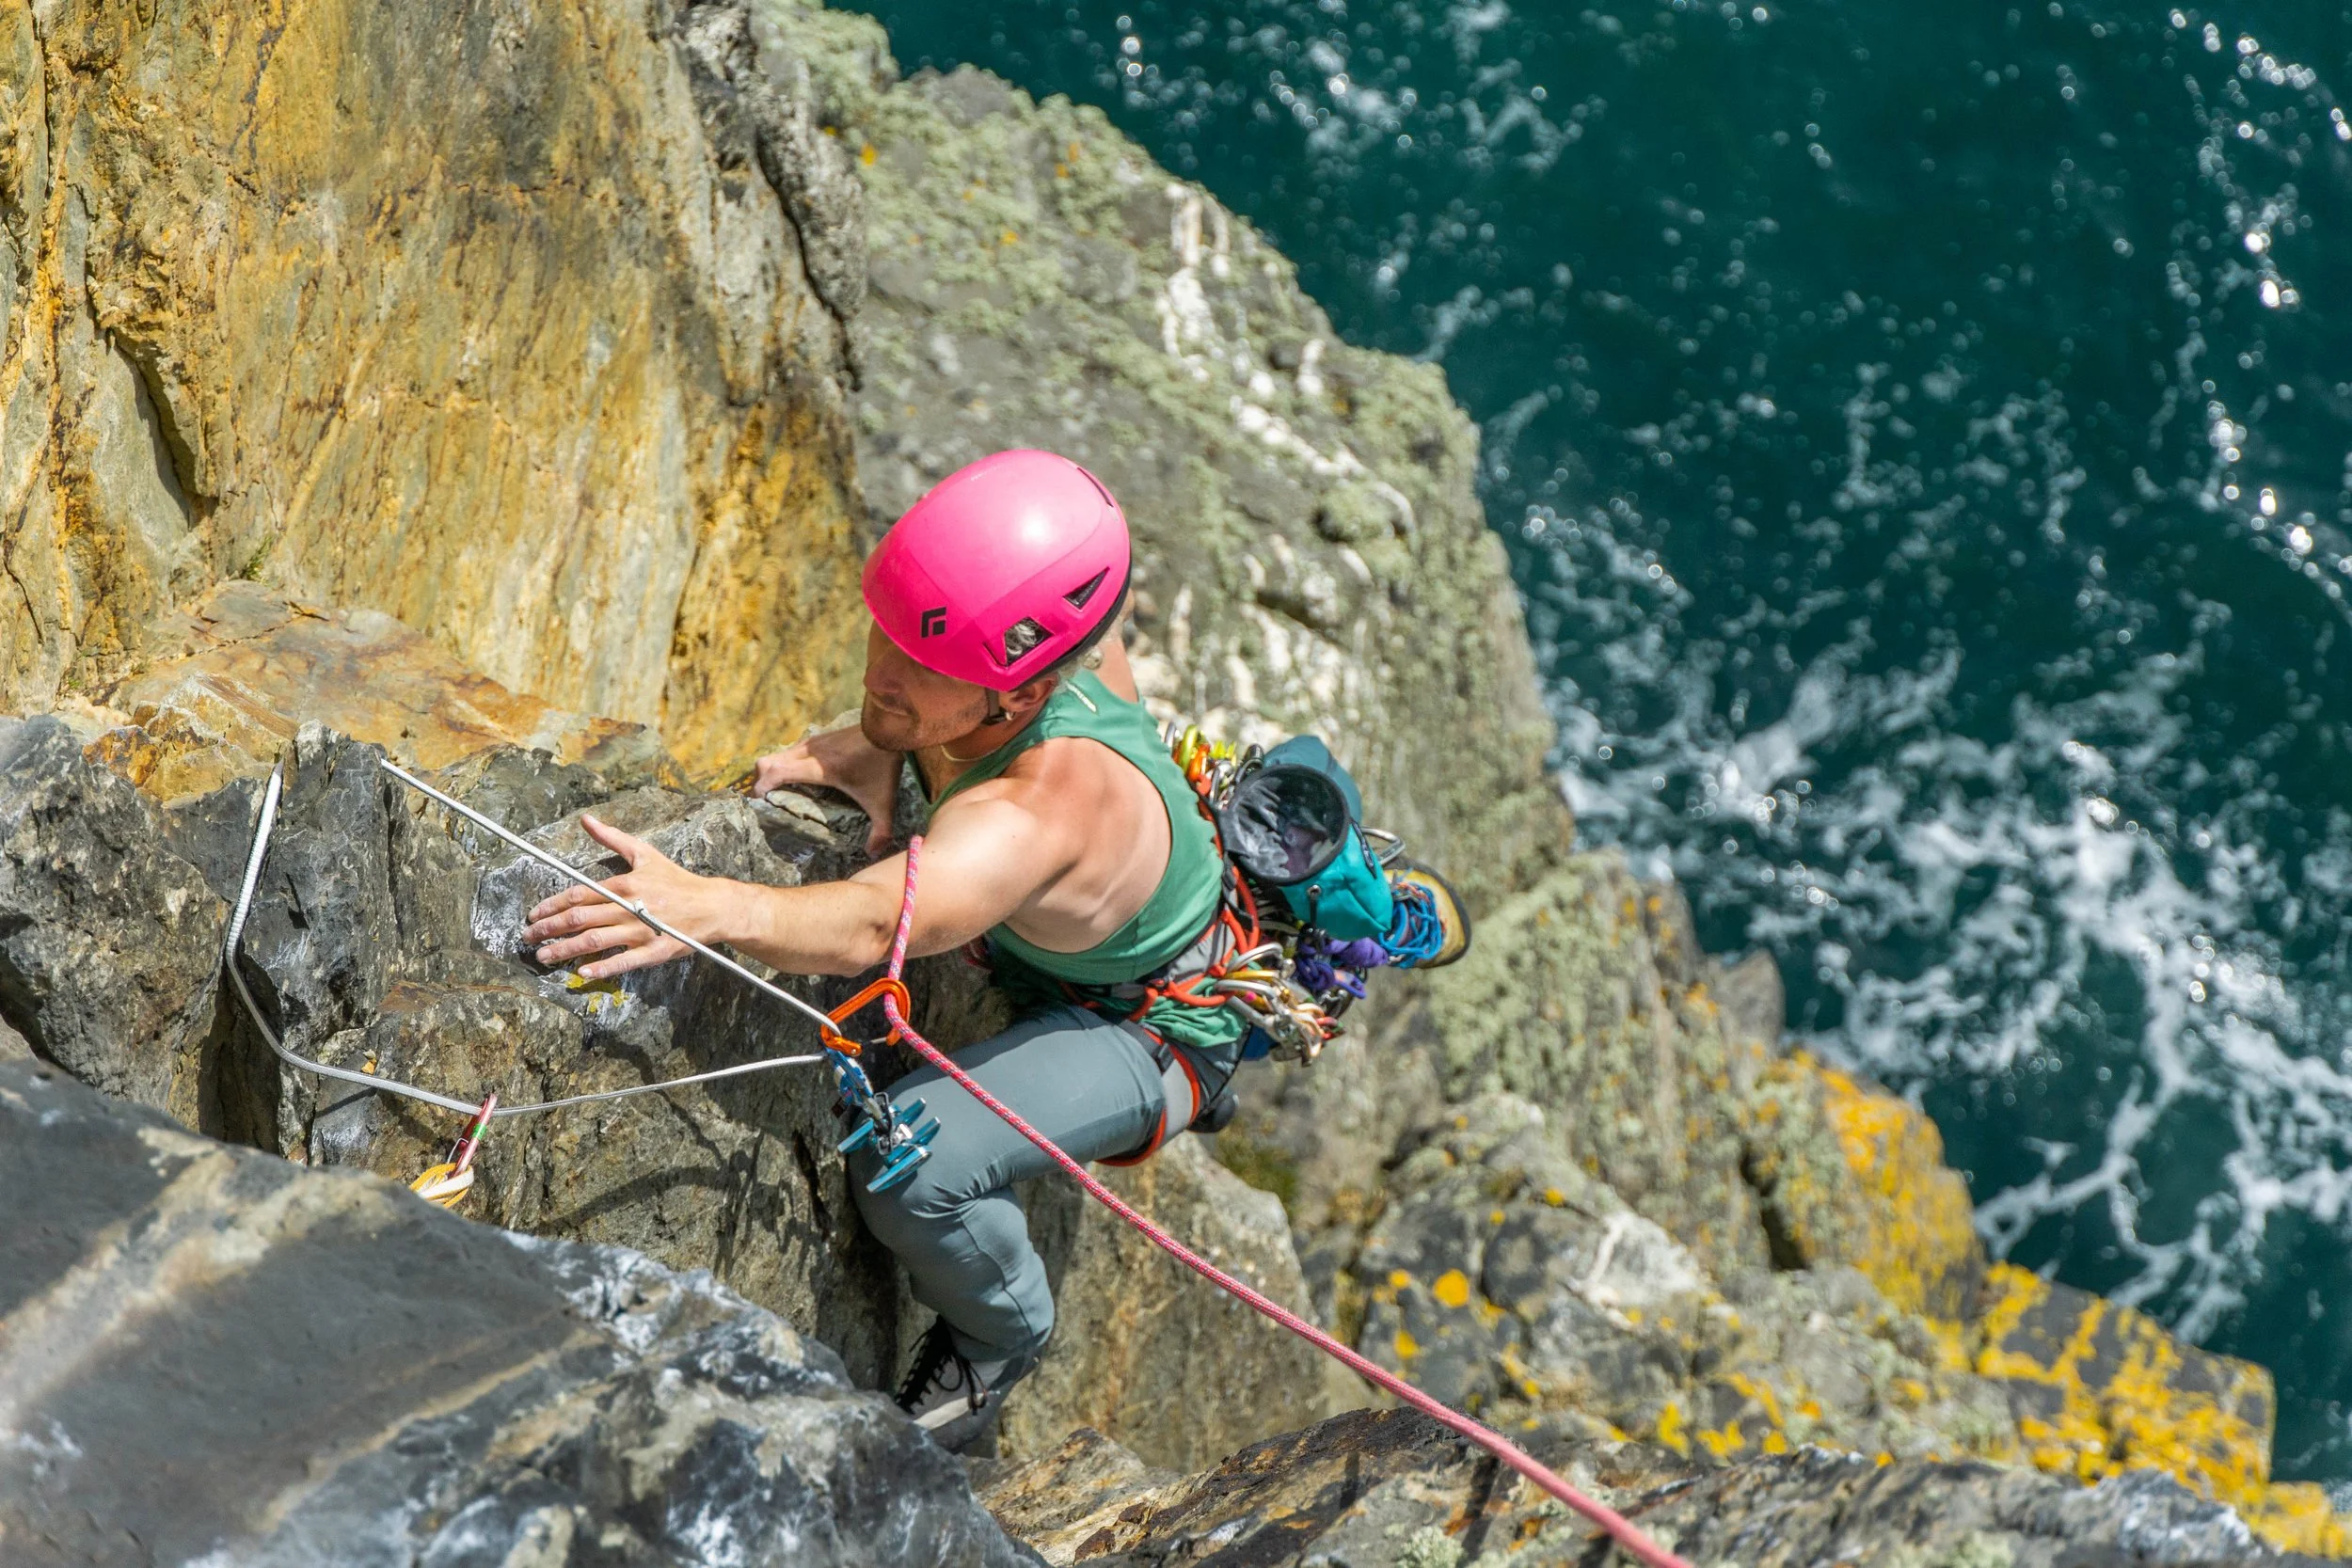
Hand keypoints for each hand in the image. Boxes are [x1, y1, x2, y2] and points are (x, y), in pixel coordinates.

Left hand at [521, 814, 733, 979]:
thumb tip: (586, 820)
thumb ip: (612, 838)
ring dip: (566, 949)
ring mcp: (641, 931)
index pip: (580, 895)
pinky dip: (602, 967)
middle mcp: (629, 907)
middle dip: (550, 929)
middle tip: (529, 937)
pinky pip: (623, 961)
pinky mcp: (654, 951)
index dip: (553, 905)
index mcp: (625, 884)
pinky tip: (582, 972)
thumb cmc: (676, 880)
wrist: (712, 905)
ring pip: (595, 940)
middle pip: (580, 918)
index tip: (534, 914)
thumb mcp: (645, 853)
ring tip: (544, 957)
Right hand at [750, 724, 900, 855]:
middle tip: (766, 802)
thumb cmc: (884, 765)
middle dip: (760, 782)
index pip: (775, 772)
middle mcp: (809, 752)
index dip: (760, 787)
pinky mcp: (819, 738)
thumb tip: (872, 854)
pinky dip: (785, 764)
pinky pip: (791, 751)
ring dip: (772, 773)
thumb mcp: (883, 801)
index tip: (759, 803)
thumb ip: (881, 830)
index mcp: (818, 768)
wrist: (890, 729)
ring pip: (778, 755)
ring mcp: (813, 742)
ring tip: (778, 794)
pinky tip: (797, 780)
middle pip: (767, 762)